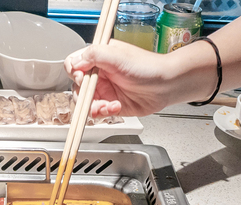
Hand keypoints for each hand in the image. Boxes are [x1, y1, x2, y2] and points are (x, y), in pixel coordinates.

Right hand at [65, 41, 186, 117]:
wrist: (166, 85)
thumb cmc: (147, 67)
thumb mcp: (118, 56)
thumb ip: (95, 55)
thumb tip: (75, 62)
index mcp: (99, 58)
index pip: (74, 64)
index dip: (75, 72)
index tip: (82, 78)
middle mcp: (99, 74)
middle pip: (77, 86)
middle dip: (83, 94)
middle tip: (93, 95)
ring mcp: (104, 90)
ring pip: (85, 102)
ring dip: (93, 106)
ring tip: (106, 106)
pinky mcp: (110, 105)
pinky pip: (97, 112)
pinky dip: (103, 112)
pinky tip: (115, 107)